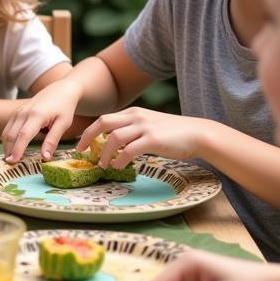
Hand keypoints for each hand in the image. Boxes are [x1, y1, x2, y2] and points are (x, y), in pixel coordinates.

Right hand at [2, 78, 84, 162]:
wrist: (60, 89)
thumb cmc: (64, 107)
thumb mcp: (63, 124)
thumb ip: (53, 140)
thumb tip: (45, 158)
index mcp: (37, 115)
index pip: (23, 135)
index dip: (17, 149)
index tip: (13, 162)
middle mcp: (24, 112)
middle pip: (11, 134)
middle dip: (9, 151)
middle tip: (10, 165)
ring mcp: (18, 111)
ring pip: (6, 132)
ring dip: (6, 146)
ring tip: (10, 159)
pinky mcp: (16, 112)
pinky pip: (8, 128)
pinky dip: (8, 139)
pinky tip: (12, 149)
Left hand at [78, 109, 211, 167]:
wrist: (197, 133)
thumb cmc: (174, 134)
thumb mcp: (149, 125)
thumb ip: (133, 130)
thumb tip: (116, 145)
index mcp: (133, 113)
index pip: (104, 119)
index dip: (90, 132)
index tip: (83, 144)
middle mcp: (136, 117)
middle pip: (103, 123)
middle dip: (88, 137)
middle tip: (81, 152)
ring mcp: (144, 127)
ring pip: (114, 137)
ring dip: (104, 153)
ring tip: (102, 165)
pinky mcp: (153, 139)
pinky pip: (129, 150)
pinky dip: (120, 160)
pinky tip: (118, 167)